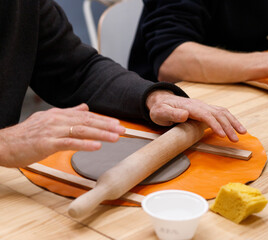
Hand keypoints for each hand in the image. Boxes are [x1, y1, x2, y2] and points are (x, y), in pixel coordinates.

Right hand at [0, 104, 124, 167]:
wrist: (4, 144)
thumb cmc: (26, 135)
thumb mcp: (48, 120)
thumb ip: (68, 114)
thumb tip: (85, 107)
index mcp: (58, 115)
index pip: (85, 116)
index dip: (102, 120)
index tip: (117, 123)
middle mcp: (57, 120)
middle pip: (86, 121)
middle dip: (106, 125)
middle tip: (122, 129)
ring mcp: (52, 131)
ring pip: (81, 130)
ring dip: (100, 133)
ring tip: (115, 137)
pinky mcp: (46, 143)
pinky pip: (68, 143)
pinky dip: (84, 144)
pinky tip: (96, 146)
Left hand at [146, 91, 246, 141]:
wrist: (161, 101)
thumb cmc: (160, 109)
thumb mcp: (161, 112)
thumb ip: (171, 114)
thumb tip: (184, 114)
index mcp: (190, 106)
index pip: (206, 114)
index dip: (215, 124)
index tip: (222, 135)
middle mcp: (199, 105)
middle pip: (217, 114)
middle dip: (228, 126)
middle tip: (235, 139)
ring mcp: (203, 106)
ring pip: (222, 112)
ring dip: (233, 122)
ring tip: (243, 133)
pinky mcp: (205, 110)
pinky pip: (221, 113)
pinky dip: (230, 120)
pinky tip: (235, 127)